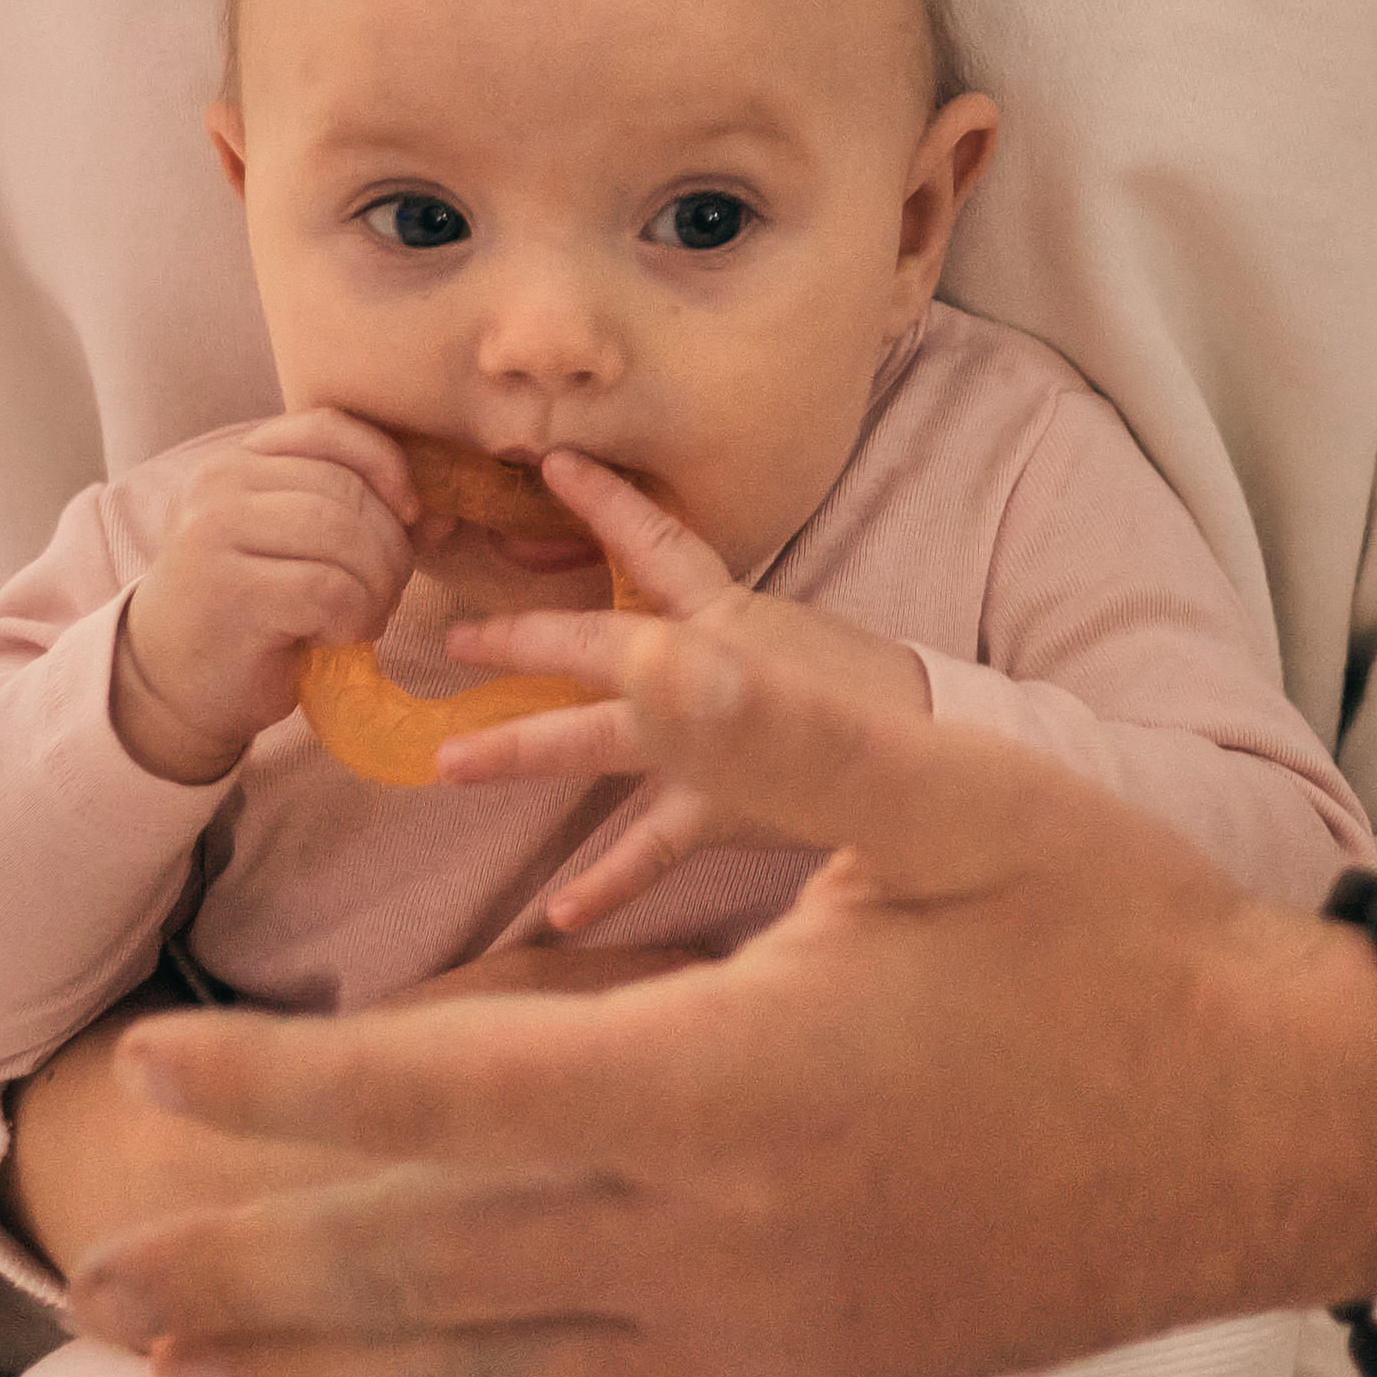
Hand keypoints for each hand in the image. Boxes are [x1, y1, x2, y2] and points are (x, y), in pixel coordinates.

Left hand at [71, 649, 1376, 1376]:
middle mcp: (723, 1233)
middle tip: (101, 1280)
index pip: (455, 1096)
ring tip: (191, 1367)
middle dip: (255, 1270)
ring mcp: (757, 1326)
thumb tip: (661, 648)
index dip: (290, 1090)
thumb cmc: (1121, 946)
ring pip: (483, 1369)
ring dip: (321, 1365)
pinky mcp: (795, 1363)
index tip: (164, 1072)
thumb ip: (792, 733)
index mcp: (742, 1083)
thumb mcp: (965, 799)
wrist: (1260, 1132)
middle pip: (431, 1271)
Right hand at [112, 413, 422, 785]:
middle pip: (347, 488)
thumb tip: (444, 512)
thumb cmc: (249, 613)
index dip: (387, 463)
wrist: (171, 689)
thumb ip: (360, 515)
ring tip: (364, 615)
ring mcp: (214, 534)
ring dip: (377, 584)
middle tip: (385, 591)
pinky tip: (337, 636)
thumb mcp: (298, 547)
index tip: (412, 512)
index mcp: (235, 460)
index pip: (330, 427)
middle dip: (390, 545)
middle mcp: (217, 484)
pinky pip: (330, 589)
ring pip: (344, 535)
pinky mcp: (229, 592)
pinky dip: (354, 616)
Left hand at [435, 454, 925, 932]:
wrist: (928, 740)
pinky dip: (607, 882)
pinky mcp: (723, 803)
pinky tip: (559, 912)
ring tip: (449, 762)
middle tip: (454, 639)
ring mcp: (708, 739)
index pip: (659, 540)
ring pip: (596, 741)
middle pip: (597, 644)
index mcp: (727, 615)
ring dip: (520, 749)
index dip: (608, 502)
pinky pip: (652, 847)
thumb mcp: (780, 636)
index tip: (556, 463)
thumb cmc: (854, 687)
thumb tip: (661, 624)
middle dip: (522, 640)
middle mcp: (706, 669)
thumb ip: (716, 628)